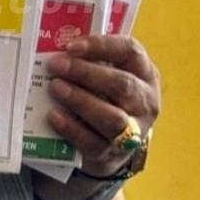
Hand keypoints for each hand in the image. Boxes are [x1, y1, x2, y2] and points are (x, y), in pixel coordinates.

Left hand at [45, 35, 160, 177]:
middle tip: (56, 65)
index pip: (130, 51)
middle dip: (86, 73)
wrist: (114, 141)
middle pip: (122, 85)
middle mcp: (145, 102)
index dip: (101, 46)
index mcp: (145, 73)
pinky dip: (72, 129)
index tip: (71, 45)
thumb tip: (54, 49)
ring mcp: (133, 131)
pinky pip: (94, 143)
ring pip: (112, 118)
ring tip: (55, 88)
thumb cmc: (106, 94)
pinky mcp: (114, 154)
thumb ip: (90, 59)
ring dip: (80, 101)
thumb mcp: (107, 72)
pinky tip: (54, 116)